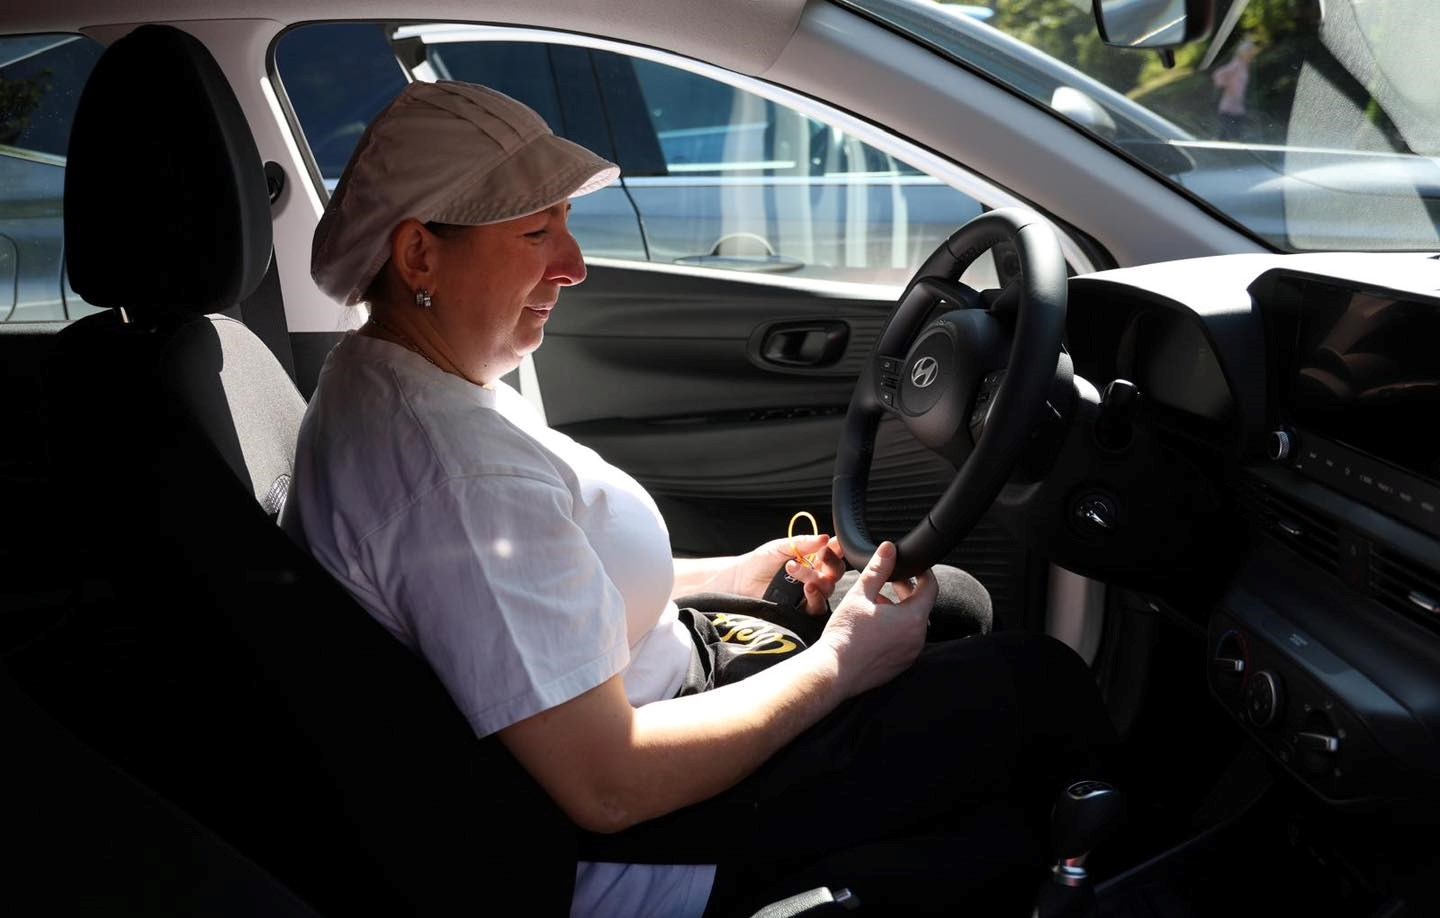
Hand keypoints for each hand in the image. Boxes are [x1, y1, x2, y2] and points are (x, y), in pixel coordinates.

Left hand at [731, 532, 845, 615]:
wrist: (740, 580)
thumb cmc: (760, 561)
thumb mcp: (781, 546)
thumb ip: (803, 543)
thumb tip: (825, 537)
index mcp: (813, 559)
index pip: (833, 554)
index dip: (837, 549)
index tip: (830, 545)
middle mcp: (815, 576)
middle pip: (836, 572)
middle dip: (832, 562)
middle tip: (821, 554)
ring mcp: (809, 593)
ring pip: (827, 588)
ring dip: (816, 578)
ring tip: (795, 569)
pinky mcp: (802, 609)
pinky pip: (817, 607)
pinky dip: (815, 597)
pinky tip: (806, 588)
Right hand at [816, 541, 933, 698]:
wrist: (833, 672)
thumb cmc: (845, 635)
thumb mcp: (860, 595)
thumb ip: (878, 569)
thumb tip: (889, 549)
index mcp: (912, 619)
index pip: (930, 588)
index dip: (923, 573)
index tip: (913, 566)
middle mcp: (916, 638)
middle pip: (920, 606)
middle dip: (907, 590)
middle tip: (891, 580)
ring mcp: (909, 654)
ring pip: (911, 624)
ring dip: (899, 610)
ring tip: (875, 602)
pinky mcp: (899, 665)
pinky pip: (904, 641)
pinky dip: (894, 628)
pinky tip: (873, 624)